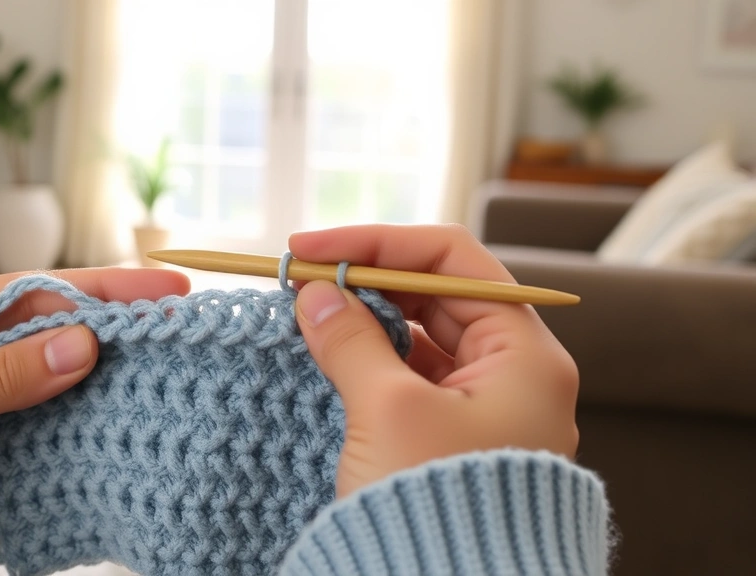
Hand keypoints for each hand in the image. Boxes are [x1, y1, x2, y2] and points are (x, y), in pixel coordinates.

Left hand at [0, 268, 189, 546]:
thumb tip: (81, 345)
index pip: (24, 293)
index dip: (94, 286)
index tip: (158, 285)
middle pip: (45, 332)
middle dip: (108, 326)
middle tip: (176, 323)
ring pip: (48, 381)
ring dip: (97, 378)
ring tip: (158, 371)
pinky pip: (37, 428)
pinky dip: (73, 427)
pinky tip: (112, 421)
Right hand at [290, 224, 578, 497]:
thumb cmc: (437, 509)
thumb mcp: (387, 411)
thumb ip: (350, 339)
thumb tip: (314, 294)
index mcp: (525, 354)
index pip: (454, 261)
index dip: (378, 244)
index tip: (312, 248)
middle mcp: (515, 372)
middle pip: (438, 295)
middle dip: (367, 280)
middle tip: (301, 276)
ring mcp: (487, 405)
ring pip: (422, 336)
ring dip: (366, 318)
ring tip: (308, 310)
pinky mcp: (456, 435)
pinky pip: (413, 376)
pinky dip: (371, 358)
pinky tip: (330, 350)